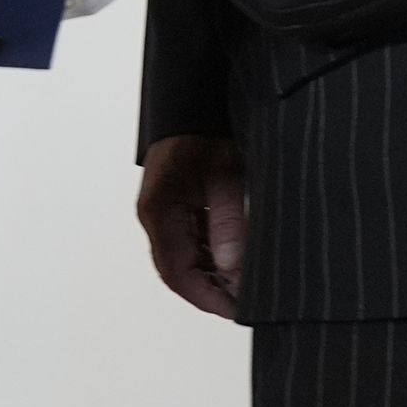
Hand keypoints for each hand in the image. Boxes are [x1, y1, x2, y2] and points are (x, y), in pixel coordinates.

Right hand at [135, 133, 247, 321]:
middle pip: (181, 268)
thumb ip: (228, 222)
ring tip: (249, 286)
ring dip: (215, 273)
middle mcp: (157, 215)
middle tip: (248, 303)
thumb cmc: (206, 128)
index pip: (177, 272)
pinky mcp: (179, 202)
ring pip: (188, 256)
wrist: (195, 96)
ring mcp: (166, 209)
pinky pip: (193, 238)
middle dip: (213, 290)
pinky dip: (214, 254)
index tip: (234, 311)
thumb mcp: (225, 175)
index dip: (205, 297)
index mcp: (159, 211)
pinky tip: (239, 260)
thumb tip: (232, 269)